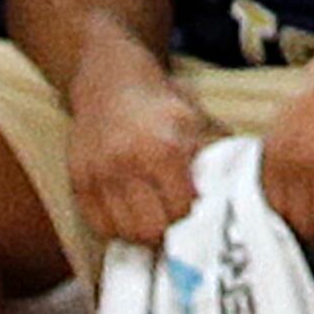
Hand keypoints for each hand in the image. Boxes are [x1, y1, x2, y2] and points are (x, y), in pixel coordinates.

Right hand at [72, 50, 214, 253]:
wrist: (111, 81)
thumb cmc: (160, 103)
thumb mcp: (194, 120)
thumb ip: (212, 157)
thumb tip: (234, 196)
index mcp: (163, 148)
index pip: (181, 210)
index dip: (191, 212)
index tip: (194, 206)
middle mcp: (127, 164)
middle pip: (151, 229)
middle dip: (166, 228)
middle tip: (171, 216)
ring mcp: (99, 175)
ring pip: (124, 233)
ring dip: (140, 230)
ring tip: (150, 214)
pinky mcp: (78, 181)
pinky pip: (99, 226)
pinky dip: (115, 226)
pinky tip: (128, 210)